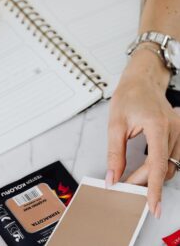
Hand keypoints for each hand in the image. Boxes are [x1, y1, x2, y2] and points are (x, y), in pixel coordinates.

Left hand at [106, 47, 179, 218]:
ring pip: (170, 165)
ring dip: (152, 176)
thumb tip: (113, 176)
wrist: (141, 82)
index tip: (152, 205)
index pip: (157, 163)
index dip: (153, 187)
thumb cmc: (128, 97)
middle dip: (145, 181)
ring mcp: (179, 130)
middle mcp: (174, 129)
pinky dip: (159, 166)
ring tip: (133, 179)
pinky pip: (172, 157)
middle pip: (164, 167)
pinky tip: (145, 169)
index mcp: (157, 125)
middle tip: (125, 187)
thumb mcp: (115, 124)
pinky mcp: (178, 133)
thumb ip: (115, 153)